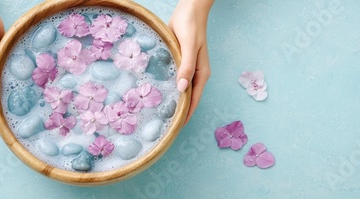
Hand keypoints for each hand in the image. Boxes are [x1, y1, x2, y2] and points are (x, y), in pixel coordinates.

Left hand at [168, 0, 213, 123]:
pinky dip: (169, 87)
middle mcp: (195, 73)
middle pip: (188, 98)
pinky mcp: (180, 62)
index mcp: (201, 73)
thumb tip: (182, 89)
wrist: (190, 10)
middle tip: (164, 126)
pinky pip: (174, 79)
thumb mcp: (189, 46)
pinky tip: (158, 92)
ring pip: (181, 89)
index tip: (176, 128)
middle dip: (179, 112)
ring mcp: (188, 68)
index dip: (186, 114)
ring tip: (160, 114)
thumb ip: (186, 67)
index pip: (194, 100)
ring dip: (173, 100)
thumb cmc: (191, 26)